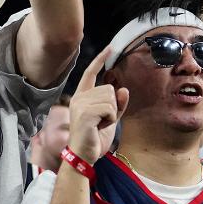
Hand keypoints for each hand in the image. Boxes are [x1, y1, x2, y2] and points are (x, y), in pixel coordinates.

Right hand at [66, 47, 128, 163]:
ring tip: (100, 125)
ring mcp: (80, 104)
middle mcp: (79, 98)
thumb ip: (117, 104)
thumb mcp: (110, 119)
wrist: (84, 155)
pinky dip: (111, 119)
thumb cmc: (94, 138)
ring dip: (112, 114)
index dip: (100, 60)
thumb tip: (124, 89)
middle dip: (113, 106)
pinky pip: (110, 108)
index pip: (90, 73)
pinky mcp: (85, 113)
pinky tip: (100, 127)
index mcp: (81, 97)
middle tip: (102, 121)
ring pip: (111, 98)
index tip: (110, 48)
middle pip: (108, 89)